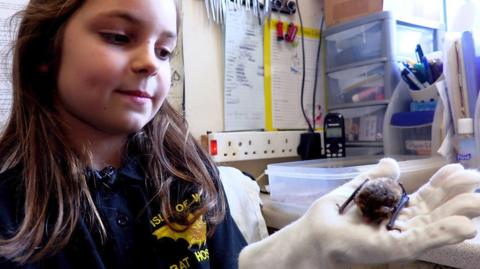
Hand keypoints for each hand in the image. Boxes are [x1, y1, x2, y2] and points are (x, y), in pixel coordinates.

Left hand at [239, 158, 479, 268]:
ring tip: (478, 201)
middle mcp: (400, 226)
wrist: (312, 235)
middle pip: (434, 209)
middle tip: (477, 178)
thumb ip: (375, 178)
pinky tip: (465, 225)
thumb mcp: (356, 190)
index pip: (424, 196)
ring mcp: (399, 239)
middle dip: (456, 195)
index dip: (441, 183)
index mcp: (394, 212)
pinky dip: (444, 234)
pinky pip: (423, 241)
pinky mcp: (394, 250)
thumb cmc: (331, 217)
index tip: (458, 167)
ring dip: (457, 214)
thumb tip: (391, 161)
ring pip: (434, 226)